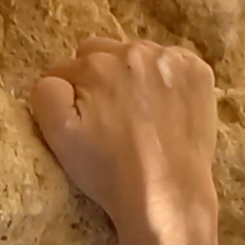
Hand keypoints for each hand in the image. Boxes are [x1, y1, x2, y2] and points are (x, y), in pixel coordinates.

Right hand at [29, 39, 219, 242]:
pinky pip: (172, 64)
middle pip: (102, 53)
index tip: (81, 122)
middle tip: (108, 117)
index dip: (69, 95)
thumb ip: (46, 94)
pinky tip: (163, 110)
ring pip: (138, 56)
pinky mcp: (198, 72)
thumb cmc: (108, 170)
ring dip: (133, 77)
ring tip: (138, 115)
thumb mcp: (58, 137)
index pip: (68, 67)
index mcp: (96, 64)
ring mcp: (172, 60)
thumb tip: (55, 79)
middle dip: (98, 78)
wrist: (167, 193)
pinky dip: (165, 81)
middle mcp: (135, 51)